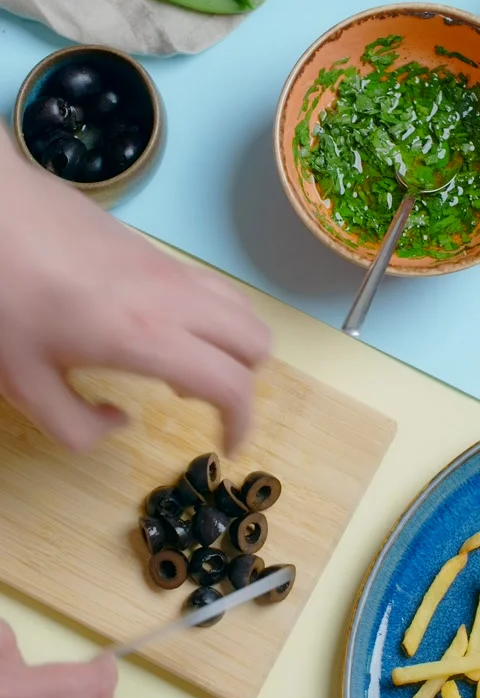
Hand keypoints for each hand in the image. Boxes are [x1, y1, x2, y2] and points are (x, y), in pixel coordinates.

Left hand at [0, 127, 269, 452]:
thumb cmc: (6, 295)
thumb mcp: (26, 383)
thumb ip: (75, 427)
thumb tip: (119, 422)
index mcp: (148, 337)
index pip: (231, 384)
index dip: (241, 424)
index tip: (227, 447)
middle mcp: (175, 298)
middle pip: (257, 340)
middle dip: (244, 381)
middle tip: (197, 400)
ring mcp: (169, 268)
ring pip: (241, 308)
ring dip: (231, 344)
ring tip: (181, 364)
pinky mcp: (155, 251)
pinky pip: (211, 288)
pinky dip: (210, 318)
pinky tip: (158, 328)